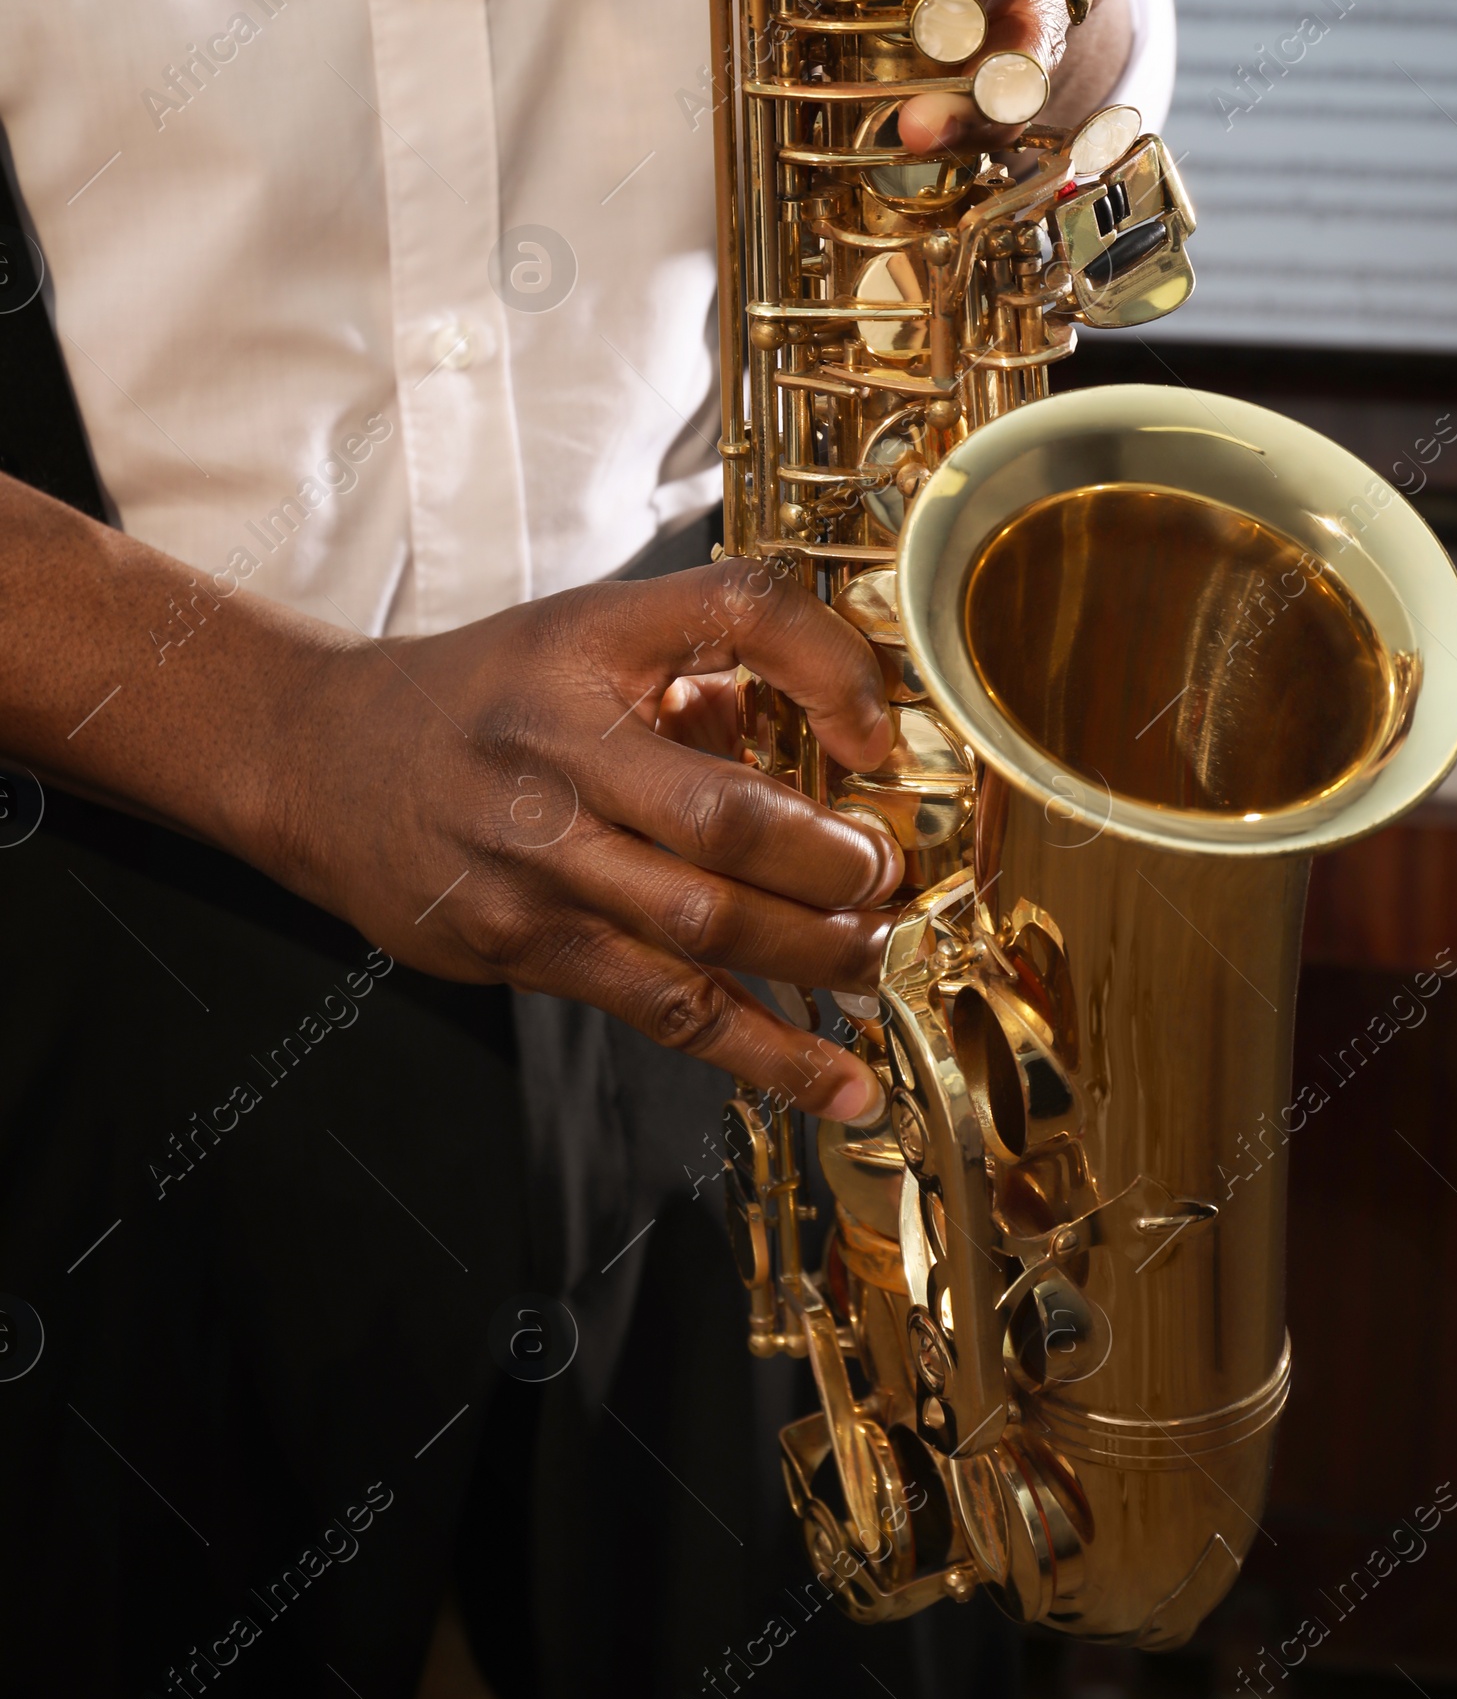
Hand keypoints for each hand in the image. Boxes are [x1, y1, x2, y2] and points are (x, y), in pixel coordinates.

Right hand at [286, 562, 900, 1118]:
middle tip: (889, 871)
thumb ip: (704, 668)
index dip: (827, 668)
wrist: (325, 762)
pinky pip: (666, 1009)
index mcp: (590, 643)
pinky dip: (768, 1055)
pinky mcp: (524, 948)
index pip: (735, 615)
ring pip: (705, 924)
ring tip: (881, 955)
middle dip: (835, 857)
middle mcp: (560, 747)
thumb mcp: (586, 634)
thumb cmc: (483, 694)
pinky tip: (840, 1083)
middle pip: (726, 814)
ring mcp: (538, 860)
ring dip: (820, 952)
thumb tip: (836, 733)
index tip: (876, 728)